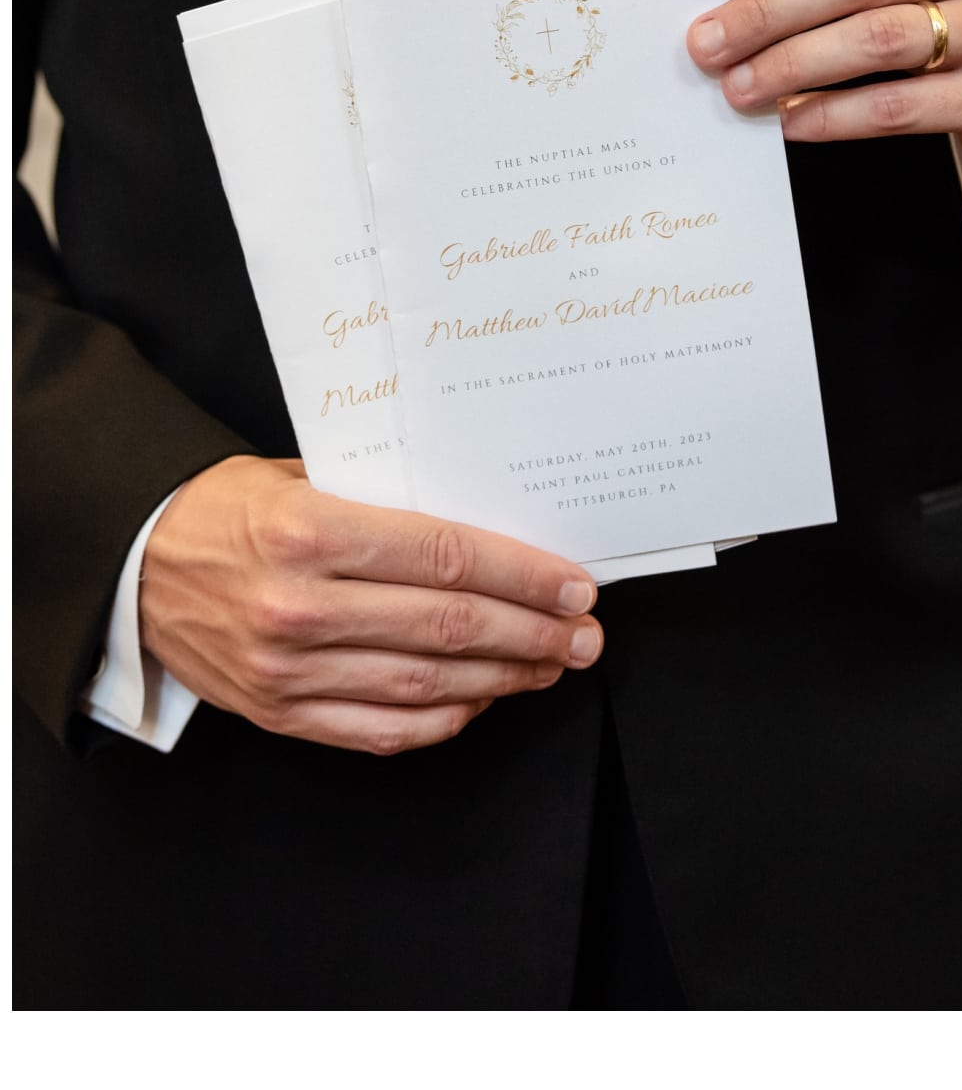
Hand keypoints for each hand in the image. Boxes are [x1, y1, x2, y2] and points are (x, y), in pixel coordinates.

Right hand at [140, 456, 602, 754]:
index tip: (574, 585)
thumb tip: (492, 527)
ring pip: (426, 683)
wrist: (130, 564)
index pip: (445, 558)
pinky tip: (484, 697)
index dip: (523, 576)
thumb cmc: (227, 510)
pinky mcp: (277, 714)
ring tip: (552, 664)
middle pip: (448, 626)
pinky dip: (446, 718)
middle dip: (533, 633)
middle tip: (583, 634)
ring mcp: (287, 671)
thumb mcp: (304, 478)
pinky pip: (382, 729)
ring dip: (504, 678)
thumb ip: (389, 503)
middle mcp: (298, 608)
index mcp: (309, 534)